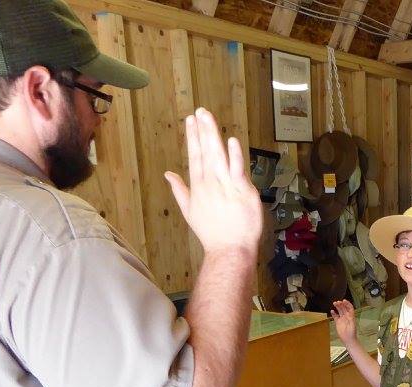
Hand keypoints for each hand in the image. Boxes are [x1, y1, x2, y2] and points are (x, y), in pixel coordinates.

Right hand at [165, 108, 262, 257]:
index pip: (195, 156)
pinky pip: (238, 170)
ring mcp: (227, 187)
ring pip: (219, 157)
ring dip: (214, 136)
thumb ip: (179, 190)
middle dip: (202, 130)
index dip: (193, 137)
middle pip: (206, 152)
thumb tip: (168, 173)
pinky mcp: (243, 192)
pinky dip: (235, 156)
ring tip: (209, 118)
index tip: (190, 120)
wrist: (229, 250)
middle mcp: (211, 184)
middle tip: (200, 111)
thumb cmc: (211, 233)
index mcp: (199, 187)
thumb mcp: (190, 211)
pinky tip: (231, 141)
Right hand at [330, 299, 356, 344]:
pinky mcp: (338, 322)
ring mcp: (342, 319)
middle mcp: (347, 316)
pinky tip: (332, 311)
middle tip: (337, 302)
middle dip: (341, 304)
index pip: (350, 307)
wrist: (348, 339)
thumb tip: (350, 312)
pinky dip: (334, 313)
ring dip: (337, 307)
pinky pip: (335, 316)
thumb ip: (351, 318)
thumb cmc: (352, 332)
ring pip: (340, 311)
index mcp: (351, 316)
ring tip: (334, 303)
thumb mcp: (352, 324)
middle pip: (344, 308)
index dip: (347, 303)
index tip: (344, 300)